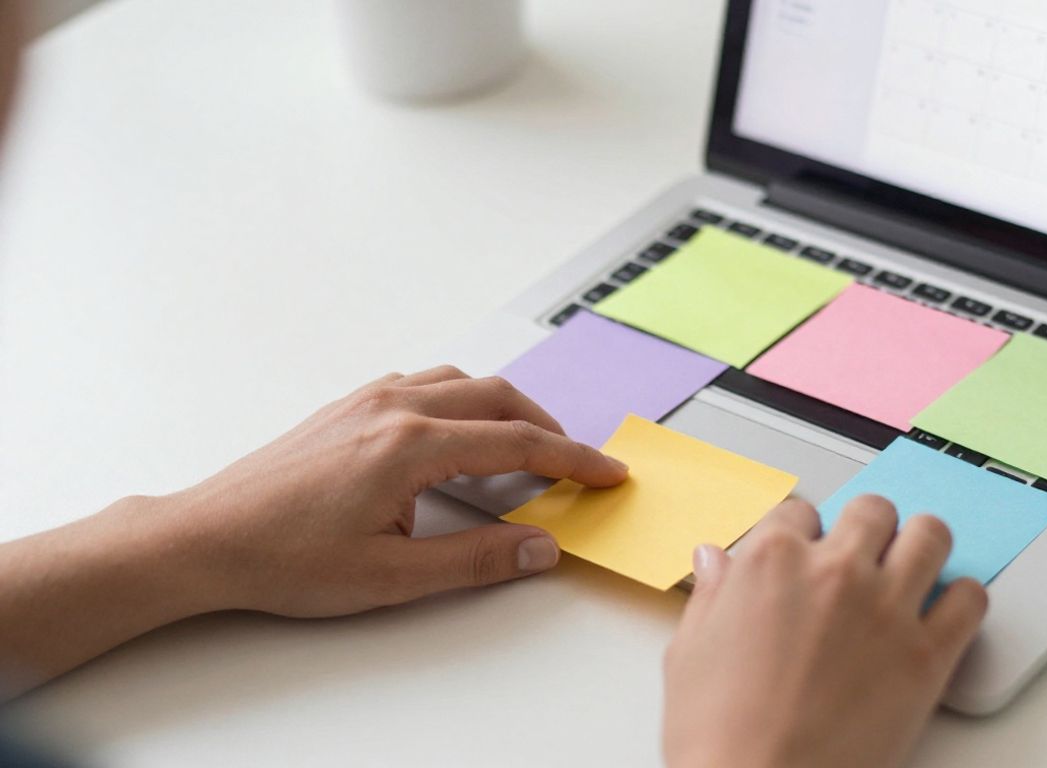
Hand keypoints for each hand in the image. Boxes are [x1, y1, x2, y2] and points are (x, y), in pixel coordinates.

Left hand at [0, 366, 627, 692]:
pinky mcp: (347, 406)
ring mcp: (368, 400)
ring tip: (524, 447)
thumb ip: (476, 560)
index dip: (573, 460)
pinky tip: (457, 434)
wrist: (207, 538)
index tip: (607, 472)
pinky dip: (463, 399)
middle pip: (498, 398)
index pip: (517, 444)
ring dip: (505, 408)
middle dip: (547, 428)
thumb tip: (540, 547)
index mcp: (412, 446)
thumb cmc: (286, 558)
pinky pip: (424, 383)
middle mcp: (395, 408)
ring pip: (462, 382)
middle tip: (576, 463)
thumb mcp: (392, 578)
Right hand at [662, 496, 987, 767]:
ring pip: (931, 535)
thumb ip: (711, 595)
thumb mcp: (690, 653)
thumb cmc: (718, 734)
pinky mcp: (927, 655)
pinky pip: (970, 599)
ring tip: (913, 565)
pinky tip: (943, 612)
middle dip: (867, 528)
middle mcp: (835, 572)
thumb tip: (714, 561)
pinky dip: (962, 599)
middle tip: (863, 554)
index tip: (807, 552)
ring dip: (921, 545)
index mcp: (772, 561)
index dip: (804, 534)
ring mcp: (886, 609)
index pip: (800, 512)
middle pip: (872, 511)